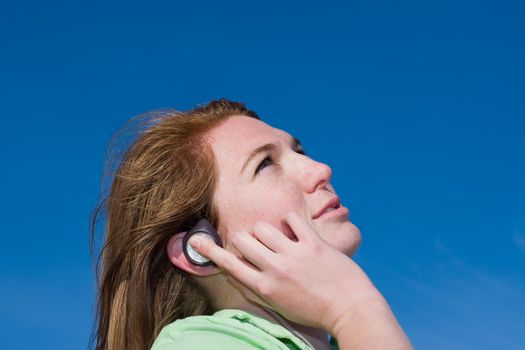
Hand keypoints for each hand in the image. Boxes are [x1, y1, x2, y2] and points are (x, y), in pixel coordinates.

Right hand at [189, 211, 381, 332]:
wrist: (350, 309)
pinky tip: (296, 230)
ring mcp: (294, 254)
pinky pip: (292, 219)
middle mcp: (275, 268)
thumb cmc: (315, 310)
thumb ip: (261, 285)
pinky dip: (291, 221)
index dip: (211, 251)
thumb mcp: (280, 303)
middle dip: (245, 238)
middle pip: (242, 240)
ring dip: (266, 229)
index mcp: (265, 286)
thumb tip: (245, 269)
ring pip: (263, 227)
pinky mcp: (313, 243)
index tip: (197, 241)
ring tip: (278, 237)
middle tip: (257, 243)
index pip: (230, 265)